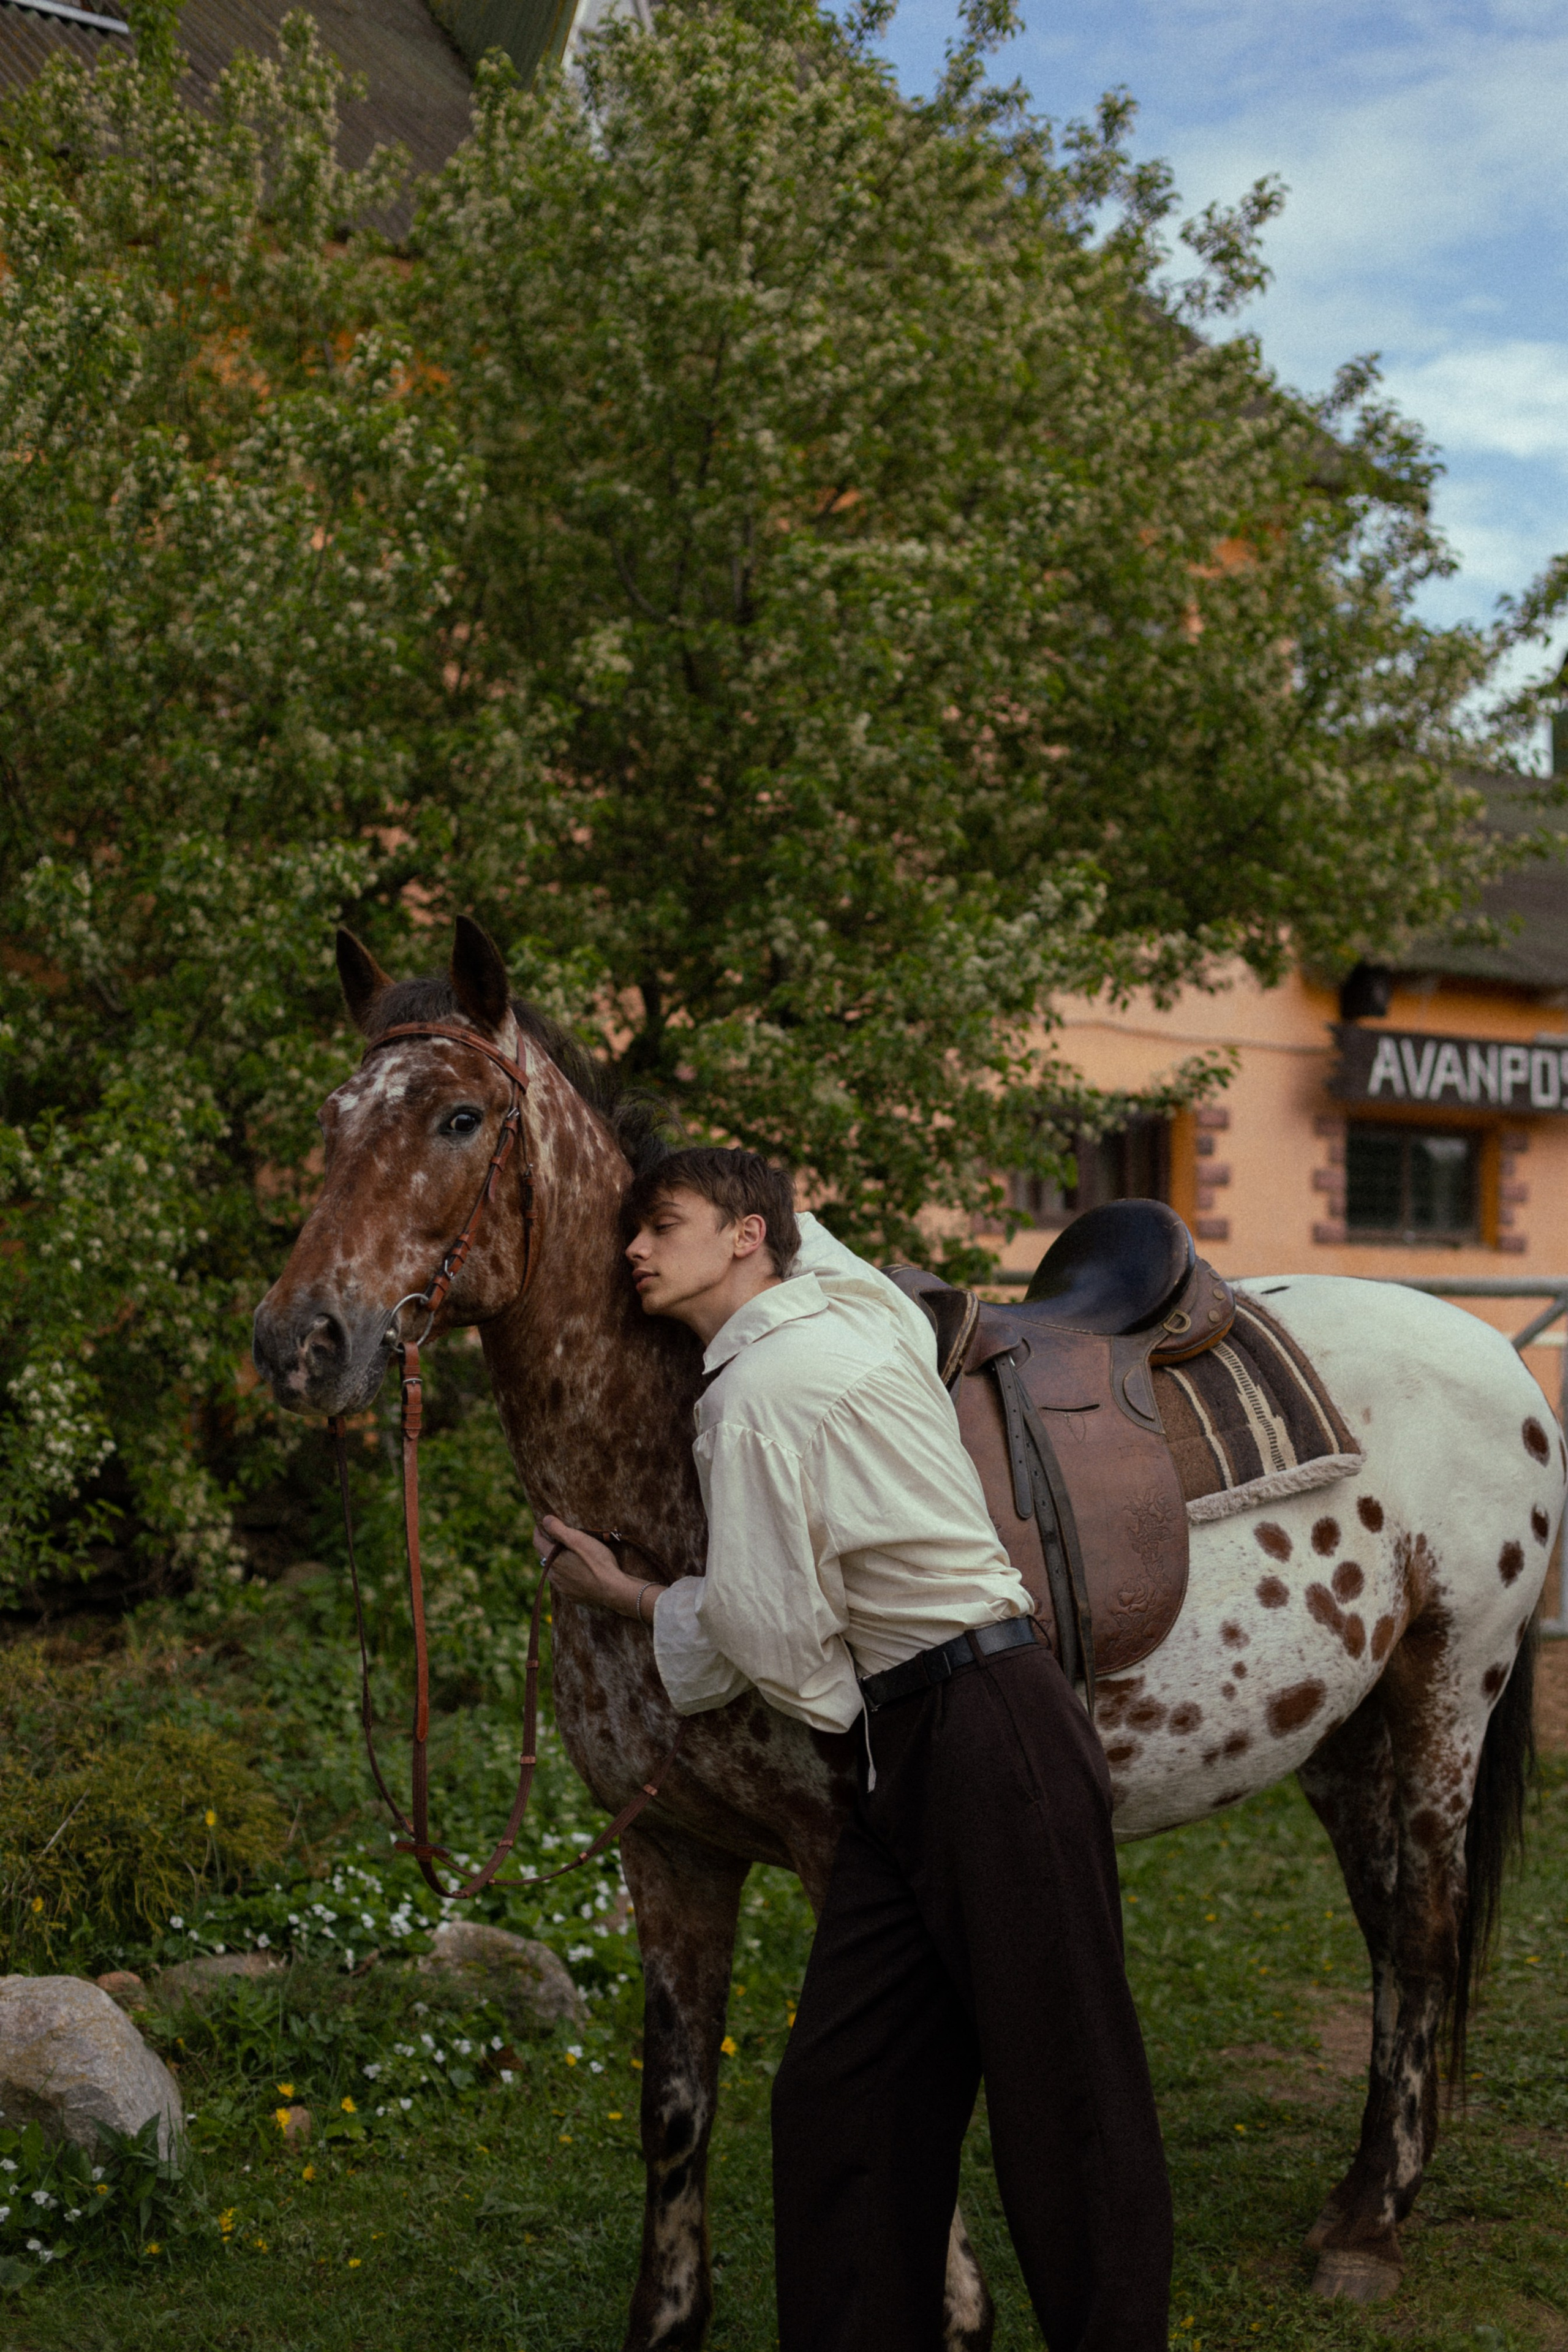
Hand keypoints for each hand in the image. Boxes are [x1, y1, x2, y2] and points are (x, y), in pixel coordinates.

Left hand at [538, 1517, 656, 1623]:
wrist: (613, 1590)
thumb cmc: (597, 1562)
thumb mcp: (578, 1540)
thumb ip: (558, 1529)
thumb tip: (544, 1520)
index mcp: (553, 1560)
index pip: (537, 1542)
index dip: (539, 1530)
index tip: (542, 1523)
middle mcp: (553, 1575)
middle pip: (545, 1556)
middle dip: (549, 1545)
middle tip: (559, 1536)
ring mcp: (562, 1587)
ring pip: (554, 1569)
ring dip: (558, 1560)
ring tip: (569, 1553)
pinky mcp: (572, 1595)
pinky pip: (564, 1581)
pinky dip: (567, 1573)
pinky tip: (578, 1570)